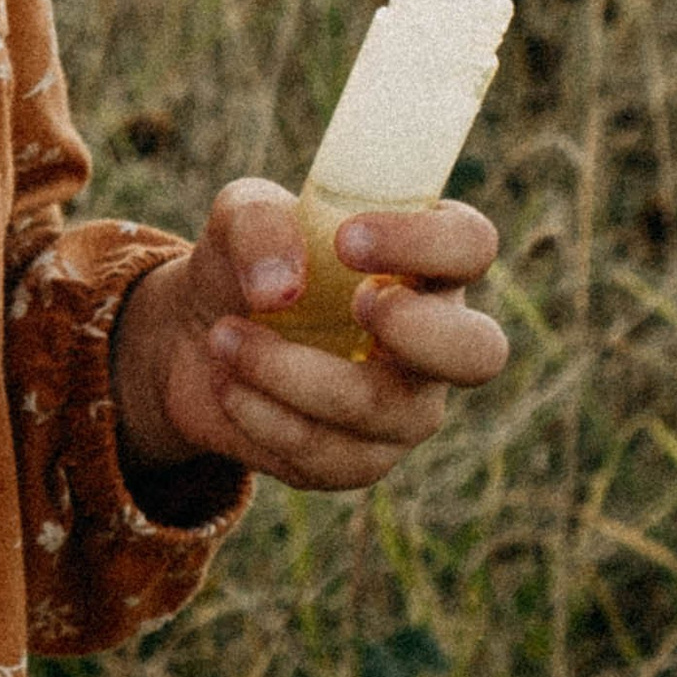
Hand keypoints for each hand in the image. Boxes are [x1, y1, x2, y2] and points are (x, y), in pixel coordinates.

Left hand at [109, 179, 506, 493]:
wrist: (196, 337)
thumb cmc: (246, 261)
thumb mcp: (239, 216)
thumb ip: (259, 223)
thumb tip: (279, 288)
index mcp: (423, 263)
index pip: (470, 246)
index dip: (426, 243)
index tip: (349, 240)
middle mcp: (433, 340)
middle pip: (480, 352)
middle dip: (418, 331)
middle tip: (354, 304)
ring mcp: (404, 408)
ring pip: (378, 407)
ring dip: (286, 370)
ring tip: (223, 336)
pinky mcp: (358, 460)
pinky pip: (322, 452)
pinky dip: (259, 412)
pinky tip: (225, 381)